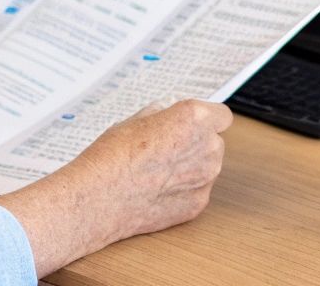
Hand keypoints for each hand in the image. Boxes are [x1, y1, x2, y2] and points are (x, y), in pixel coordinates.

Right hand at [0, 99, 232, 275]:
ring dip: (192, 165)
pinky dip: (184, 189)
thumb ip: (162, 116)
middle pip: (214, 141)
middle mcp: (207, 147)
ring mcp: (205, 178)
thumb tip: (167, 115)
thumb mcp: (134, 120)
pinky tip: (157, 189)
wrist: (99, 198)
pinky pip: (198, 189)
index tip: (193, 123)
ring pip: (208, 166)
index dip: (205, 118)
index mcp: (193, 118)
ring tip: (158, 170)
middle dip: (197, 142)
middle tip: (168, 147)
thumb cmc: (112, 156)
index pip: (221, 115)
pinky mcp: (198, 204)